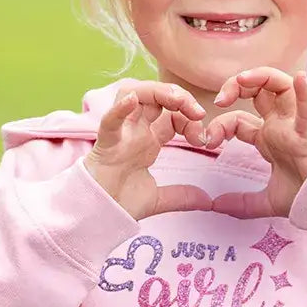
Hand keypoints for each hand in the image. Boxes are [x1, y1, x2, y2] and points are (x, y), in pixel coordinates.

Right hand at [84, 82, 212, 219]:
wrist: (97, 215)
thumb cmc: (120, 201)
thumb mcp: (159, 198)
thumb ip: (183, 196)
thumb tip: (209, 201)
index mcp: (148, 140)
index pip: (172, 116)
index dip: (190, 121)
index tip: (203, 139)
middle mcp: (135, 131)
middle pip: (156, 97)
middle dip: (179, 97)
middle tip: (198, 112)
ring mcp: (120, 135)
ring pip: (134, 96)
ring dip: (157, 92)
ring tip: (177, 100)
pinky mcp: (105, 144)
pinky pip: (110, 121)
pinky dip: (120, 109)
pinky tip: (132, 100)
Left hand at [207, 68, 306, 217]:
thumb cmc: (302, 196)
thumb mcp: (263, 201)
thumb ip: (239, 203)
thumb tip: (214, 206)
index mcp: (267, 137)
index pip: (237, 119)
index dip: (220, 125)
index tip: (208, 140)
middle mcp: (280, 126)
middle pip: (259, 90)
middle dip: (236, 86)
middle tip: (221, 98)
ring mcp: (294, 127)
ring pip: (282, 87)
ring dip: (262, 77)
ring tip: (243, 80)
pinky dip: (305, 95)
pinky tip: (300, 80)